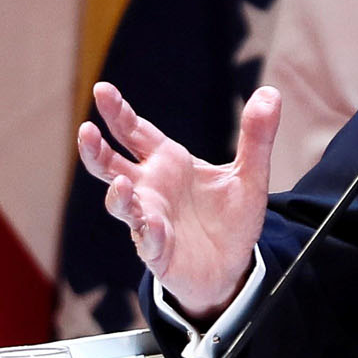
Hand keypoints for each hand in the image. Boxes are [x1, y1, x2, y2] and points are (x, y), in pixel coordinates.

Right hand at [75, 82, 279, 318]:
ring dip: (117, 196)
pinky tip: (152, 224)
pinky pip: (147, 240)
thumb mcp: (250, 175)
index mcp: (166, 162)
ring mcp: (149, 219)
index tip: (103, 91)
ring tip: (121, 185)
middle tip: (86, 131)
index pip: (134, 132)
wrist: (232, 266)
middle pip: (111, 166)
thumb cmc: (230, 219)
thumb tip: (270, 94)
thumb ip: (256, 136)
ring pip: (120, 205)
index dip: (117, 112)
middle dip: (95, 150)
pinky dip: (148, 231)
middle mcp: (150, 188)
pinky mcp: (158, 251)